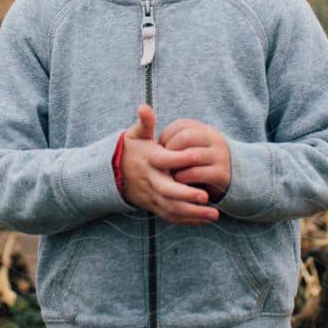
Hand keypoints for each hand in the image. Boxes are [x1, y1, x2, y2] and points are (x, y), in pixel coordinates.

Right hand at [119, 105, 218, 225]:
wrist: (114, 172)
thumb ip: (145, 123)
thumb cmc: (132, 149)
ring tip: (214, 214)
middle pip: (167, 191)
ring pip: (171, 208)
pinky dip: (188, 220)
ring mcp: (152, 195)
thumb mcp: (136, 134)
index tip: (198, 157)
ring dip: (193, 212)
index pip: (164, 160)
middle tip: (206, 196)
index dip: (180, 158)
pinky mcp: (154, 206)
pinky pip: (171, 216)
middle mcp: (150, 180)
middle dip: (187, 195)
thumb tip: (144, 107)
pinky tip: (205, 219)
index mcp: (149, 160)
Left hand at [154, 118, 231, 203]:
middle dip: (170, 150)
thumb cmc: (200, 161)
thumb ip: (174, 140)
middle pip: (186, 137)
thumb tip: (150, 139)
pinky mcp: (221, 173)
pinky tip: (177, 182)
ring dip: (176, 165)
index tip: (158, 149)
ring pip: (192, 155)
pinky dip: (184, 178)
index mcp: (204, 129)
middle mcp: (213, 139)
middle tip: (160, 162)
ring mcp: (219, 155)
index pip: (181, 125)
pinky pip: (198, 173)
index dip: (166, 137)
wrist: (229, 176)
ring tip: (166, 173)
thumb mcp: (190, 146)